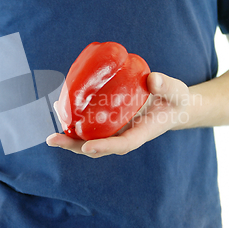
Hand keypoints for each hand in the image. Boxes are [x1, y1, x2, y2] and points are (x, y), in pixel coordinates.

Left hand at [46, 72, 190, 157]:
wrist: (172, 106)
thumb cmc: (175, 100)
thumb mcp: (177, 91)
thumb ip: (167, 85)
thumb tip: (152, 80)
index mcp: (141, 133)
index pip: (123, 144)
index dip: (105, 146)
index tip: (88, 147)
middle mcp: (124, 135)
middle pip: (98, 147)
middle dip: (75, 146)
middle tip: (53, 140)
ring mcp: (115, 131)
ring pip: (90, 139)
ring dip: (70, 137)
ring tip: (51, 132)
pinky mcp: (110, 123)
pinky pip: (90, 125)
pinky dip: (75, 121)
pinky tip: (61, 109)